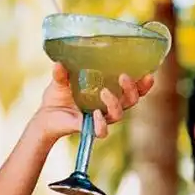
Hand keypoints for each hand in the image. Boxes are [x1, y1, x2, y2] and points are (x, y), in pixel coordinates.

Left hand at [33, 65, 154, 147]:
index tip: (149, 73)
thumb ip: (61, 73)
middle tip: (124, 76)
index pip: (133, 88)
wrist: (45, 116)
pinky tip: (95, 114)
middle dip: (134, 89)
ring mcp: (100, 118)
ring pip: (119, 114)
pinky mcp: (89, 128)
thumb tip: (58, 63)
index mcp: (109, 90)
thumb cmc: (58, 95)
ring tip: (104, 92)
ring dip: (115, 102)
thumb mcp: (60, 80)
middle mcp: (108, 105)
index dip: (144, 83)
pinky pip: (102, 131)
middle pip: (132, 100)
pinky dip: (101, 124)